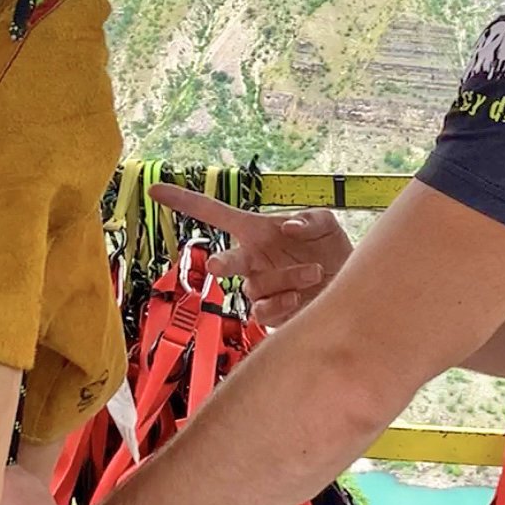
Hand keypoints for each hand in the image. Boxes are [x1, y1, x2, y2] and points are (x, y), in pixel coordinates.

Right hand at [147, 183, 351, 325]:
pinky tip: (300, 296)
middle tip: (219, 265)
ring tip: (315, 271)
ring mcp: (259, 287)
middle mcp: (252, 259)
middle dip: (222, 263)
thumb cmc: (331, 249)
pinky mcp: (270, 313)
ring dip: (287, 277)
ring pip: (257, 287)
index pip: (213, 214)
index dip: (184, 202)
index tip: (156, 191)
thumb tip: (287, 227)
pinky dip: (282, 302)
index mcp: (257, 231)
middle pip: (225, 261)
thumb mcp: (325, 224)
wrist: (349, 285)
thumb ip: (309, 220)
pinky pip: (263, 312)